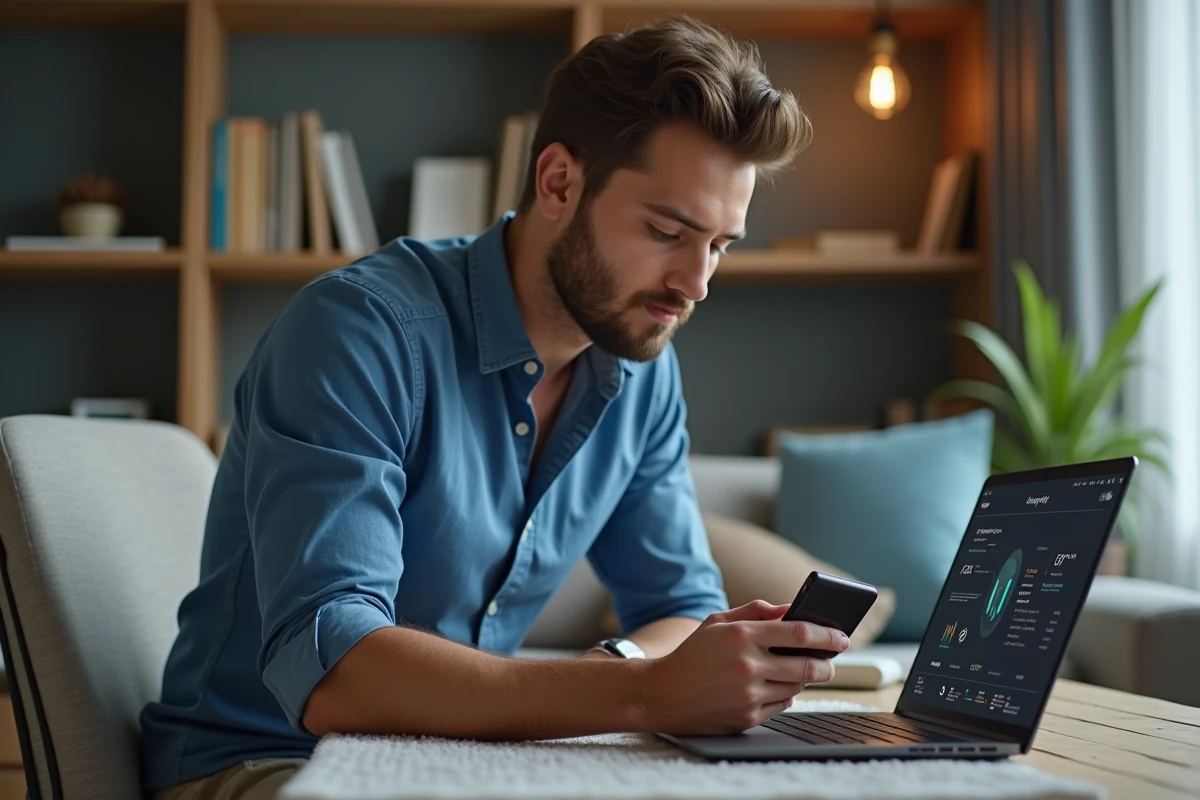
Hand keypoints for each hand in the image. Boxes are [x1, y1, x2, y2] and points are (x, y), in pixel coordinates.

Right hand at [639, 600, 848, 735]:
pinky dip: (785, 696)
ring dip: (803, 679)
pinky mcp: (747, 718)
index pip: (799, 633)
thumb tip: (790, 609)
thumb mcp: (718, 622)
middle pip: (807, 666)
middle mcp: (748, 665)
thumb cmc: (692, 654)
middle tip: (830, 661)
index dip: (827, 635)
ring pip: (797, 687)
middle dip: (826, 664)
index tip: (842, 637)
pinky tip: (776, 687)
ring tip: (798, 671)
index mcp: (742, 636)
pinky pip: (782, 705)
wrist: (662, 693)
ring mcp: (748, 695)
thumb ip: (756, 611)